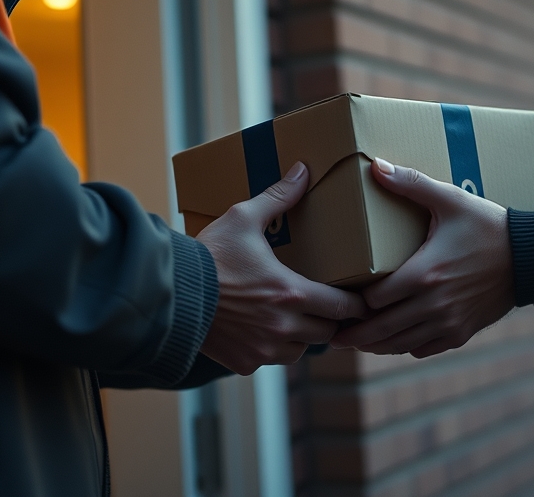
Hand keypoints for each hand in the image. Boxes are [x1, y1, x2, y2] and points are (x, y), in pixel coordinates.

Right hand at [197, 161, 367, 374]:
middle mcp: (284, 327)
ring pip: (301, 351)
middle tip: (328, 306)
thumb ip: (279, 197)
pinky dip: (271, 349)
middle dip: (329, 319)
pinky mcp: (244, 363)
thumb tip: (303, 170)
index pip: (344, 307)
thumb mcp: (244, 218)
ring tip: (294, 318)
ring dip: (302, 337)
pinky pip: (270, 361)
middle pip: (327, 333)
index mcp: (292, 293)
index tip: (362, 301)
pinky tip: (261, 331)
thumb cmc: (210, 255)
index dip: (357, 305)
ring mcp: (264, 349)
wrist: (171, 293)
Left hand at [330, 157, 512, 357]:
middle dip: (355, 333)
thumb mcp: (450, 200)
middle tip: (333, 333)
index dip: (354, 300)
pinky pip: (423, 349)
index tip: (339, 296)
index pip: (374, 298)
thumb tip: (376, 166)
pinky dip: (404, 346)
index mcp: (424, 274)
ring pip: (399, 344)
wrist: (531, 257)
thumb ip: (412, 183)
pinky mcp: (461, 333)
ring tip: (356, 341)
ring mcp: (448, 323)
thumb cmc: (488, 226)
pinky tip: (392, 340)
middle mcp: (434, 305)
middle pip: (381, 329)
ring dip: (376, 345)